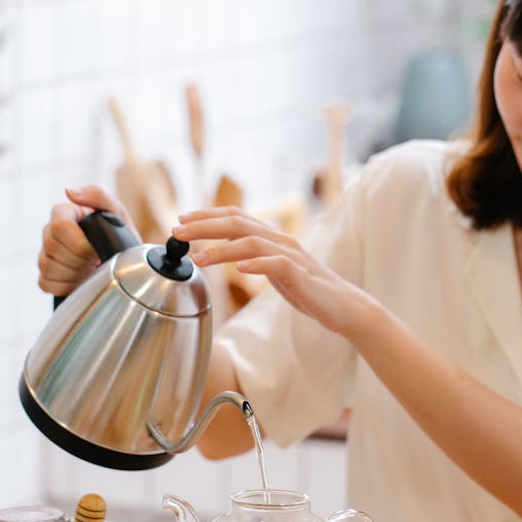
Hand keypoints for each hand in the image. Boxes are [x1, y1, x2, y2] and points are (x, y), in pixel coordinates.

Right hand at [37, 185, 138, 297]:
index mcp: (65, 213)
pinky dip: (65, 286)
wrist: (124, 266)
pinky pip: (46, 283)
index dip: (78, 243)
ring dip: (73, 273)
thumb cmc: (121, 238)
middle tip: (95, 259)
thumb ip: (97, 196)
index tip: (94, 249)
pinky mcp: (45, 275)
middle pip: (52, 248)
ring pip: (48, 267)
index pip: (59, 226)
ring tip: (89, 268)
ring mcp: (45, 254)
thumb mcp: (118, 213)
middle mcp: (50, 232)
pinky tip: (79, 280)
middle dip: (79, 259)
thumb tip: (69, 191)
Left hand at [174, 206, 369, 337]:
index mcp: (271, 238)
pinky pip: (277, 264)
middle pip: (238, 223)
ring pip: (252, 242)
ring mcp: (292, 256)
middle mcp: (280, 240)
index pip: (235, 216)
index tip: (181, 220)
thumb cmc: (308, 290)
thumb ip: (252, 258)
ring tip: (200, 258)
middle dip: (205, 226)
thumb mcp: (274, 270)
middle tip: (178, 232)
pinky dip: (257, 264)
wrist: (343, 306)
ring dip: (222, 248)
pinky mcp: (301, 275)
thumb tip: (221, 253)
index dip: (207, 215)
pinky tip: (240, 270)